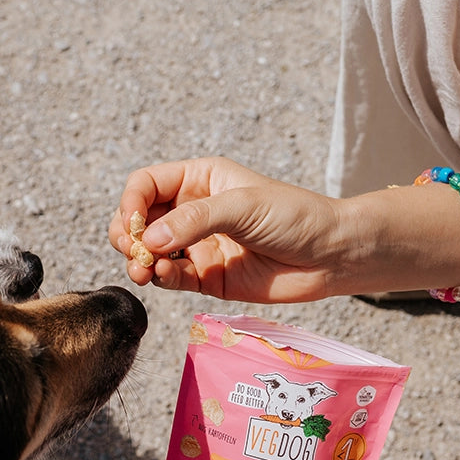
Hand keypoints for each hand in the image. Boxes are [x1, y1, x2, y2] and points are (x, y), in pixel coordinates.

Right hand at [108, 157, 352, 302]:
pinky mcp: (205, 278)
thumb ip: (193, 222)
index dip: (132, 202)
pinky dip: (158, 278)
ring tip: (142, 270)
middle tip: (133, 250)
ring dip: (138, 260)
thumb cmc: (296, 217)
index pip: (146, 185)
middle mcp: (194, 212)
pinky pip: (169, 278)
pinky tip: (161, 276)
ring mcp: (197, 246)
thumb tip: (148, 241)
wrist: (331, 256)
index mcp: (200, 180)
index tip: (135, 224)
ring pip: (148, 252)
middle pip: (140, 220)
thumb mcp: (242, 207)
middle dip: (128, 235)